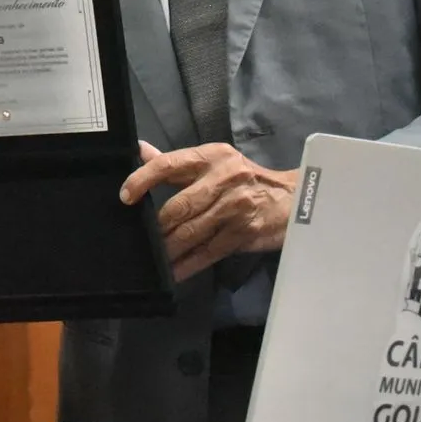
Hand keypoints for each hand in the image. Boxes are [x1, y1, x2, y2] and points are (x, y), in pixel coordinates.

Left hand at [120, 140, 297, 281]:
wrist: (294, 198)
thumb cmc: (246, 178)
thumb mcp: (214, 161)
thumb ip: (175, 161)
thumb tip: (140, 150)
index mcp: (210, 156)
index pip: (169, 164)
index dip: (143, 179)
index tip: (125, 196)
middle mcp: (223, 178)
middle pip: (180, 205)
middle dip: (158, 226)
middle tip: (140, 238)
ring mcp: (236, 206)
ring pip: (192, 231)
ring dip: (169, 248)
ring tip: (154, 257)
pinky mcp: (246, 231)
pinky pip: (210, 251)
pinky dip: (189, 263)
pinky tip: (175, 271)